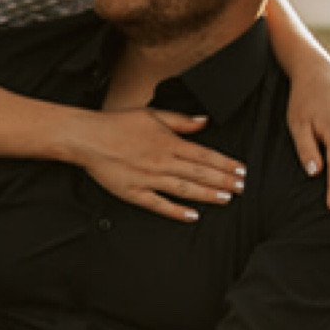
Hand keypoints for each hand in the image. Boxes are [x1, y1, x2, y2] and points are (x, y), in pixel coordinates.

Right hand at [72, 108, 245, 222]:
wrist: (87, 137)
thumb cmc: (118, 124)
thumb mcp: (152, 114)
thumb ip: (181, 121)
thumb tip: (205, 121)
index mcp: (168, 142)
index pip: (204, 155)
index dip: (225, 163)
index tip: (241, 170)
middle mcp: (162, 161)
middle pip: (199, 173)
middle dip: (223, 180)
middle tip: (242, 187)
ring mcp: (149, 178)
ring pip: (185, 189)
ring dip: (207, 194)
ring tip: (226, 199)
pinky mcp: (134, 193)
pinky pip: (159, 204)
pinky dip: (177, 211)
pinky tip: (193, 216)